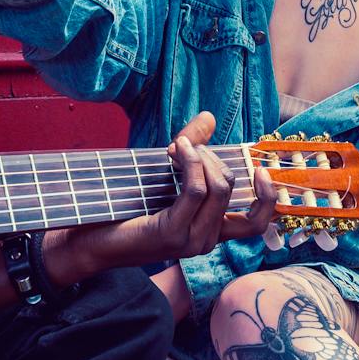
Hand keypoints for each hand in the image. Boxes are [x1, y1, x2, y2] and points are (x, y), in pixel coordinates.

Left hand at [43, 111, 277, 283]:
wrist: (90, 239)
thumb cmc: (125, 209)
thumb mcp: (166, 175)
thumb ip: (192, 149)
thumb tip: (209, 116)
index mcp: (211, 232)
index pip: (257, 223)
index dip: (268, 196)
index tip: (260, 167)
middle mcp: (207, 241)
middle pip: (234, 190)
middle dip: (214, 157)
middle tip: (189, 143)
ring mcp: (192, 242)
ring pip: (219, 188)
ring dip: (201, 157)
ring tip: (181, 144)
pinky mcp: (172, 235)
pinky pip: (196, 191)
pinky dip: (190, 164)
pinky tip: (177, 150)